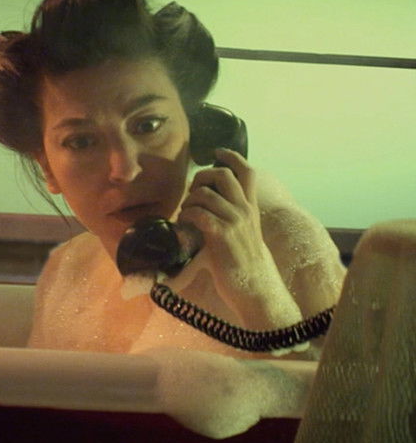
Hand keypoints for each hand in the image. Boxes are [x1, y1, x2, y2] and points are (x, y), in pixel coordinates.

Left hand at [177, 149, 299, 327]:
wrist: (257, 290)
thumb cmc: (247, 266)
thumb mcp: (245, 236)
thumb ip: (231, 221)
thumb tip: (209, 215)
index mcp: (252, 208)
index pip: (247, 172)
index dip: (232, 157)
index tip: (217, 152)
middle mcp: (245, 210)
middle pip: (222, 174)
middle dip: (200, 177)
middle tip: (192, 192)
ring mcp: (235, 222)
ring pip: (205, 193)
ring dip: (189, 201)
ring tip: (185, 214)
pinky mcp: (222, 236)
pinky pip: (198, 213)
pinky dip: (185, 216)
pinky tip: (183, 226)